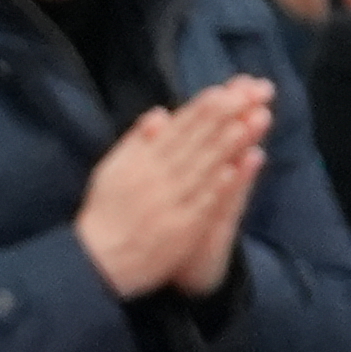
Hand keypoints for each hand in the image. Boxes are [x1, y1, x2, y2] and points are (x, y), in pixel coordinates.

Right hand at [76, 80, 273, 299]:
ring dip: (230, 143)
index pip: (178, 129)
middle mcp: (157, 177)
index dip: (203, 109)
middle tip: (251, 94)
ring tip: (252, 121)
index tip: (226, 90)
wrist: (98, 260)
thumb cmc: (106, 213)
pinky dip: (219, 184)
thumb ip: (137, 141)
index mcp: (141, 160)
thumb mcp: (112, 168)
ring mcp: (172, 202)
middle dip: (226, 116)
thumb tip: (160, 113)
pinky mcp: (182, 228)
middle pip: (196, 141)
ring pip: (204, 166)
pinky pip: (203, 202)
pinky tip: (237, 167)